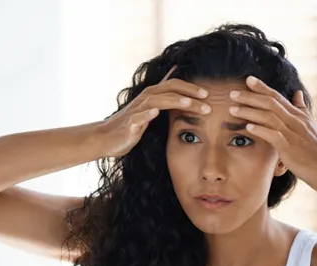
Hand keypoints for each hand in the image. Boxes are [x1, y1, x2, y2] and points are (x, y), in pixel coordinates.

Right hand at [95, 66, 211, 156]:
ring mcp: (136, 110)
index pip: (175, 85)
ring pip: (157, 101)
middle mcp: (145, 99)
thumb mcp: (150, 108)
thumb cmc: (132, 124)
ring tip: (189, 102)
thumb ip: (164, 94)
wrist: (107, 138)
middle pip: (169, 89)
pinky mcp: (129, 124)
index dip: (192, 87)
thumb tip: (178, 76)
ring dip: (173, 100)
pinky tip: (155, 113)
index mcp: (153, 95)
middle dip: (189, 92)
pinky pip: (138, 117)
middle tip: (207, 98)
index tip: (209, 94)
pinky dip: (146, 114)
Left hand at [228, 76, 316, 195]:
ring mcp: (293, 133)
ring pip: (269, 117)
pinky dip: (260, 130)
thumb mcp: (311, 126)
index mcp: (299, 115)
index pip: (278, 97)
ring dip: (249, 112)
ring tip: (232, 109)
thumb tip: (297, 93)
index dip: (262, 87)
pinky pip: (273, 135)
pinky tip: (247, 128)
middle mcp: (296, 121)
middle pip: (270, 103)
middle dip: (250, 97)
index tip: (248, 79)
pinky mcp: (290, 148)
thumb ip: (302, 109)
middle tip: (232, 93)